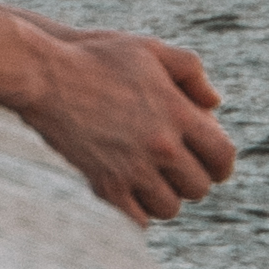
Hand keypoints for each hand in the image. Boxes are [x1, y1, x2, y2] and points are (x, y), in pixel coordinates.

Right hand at [17, 25, 232, 223]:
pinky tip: (132, 192)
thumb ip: (190, 70)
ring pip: (170, 207)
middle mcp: (160, 145)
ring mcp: (132, 169)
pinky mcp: (105, 186)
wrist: (44, 76)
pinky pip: (138, 220)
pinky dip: (139, 212)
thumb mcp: (149, 49)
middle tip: (179, 168)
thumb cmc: (97, 56)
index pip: (223, 157)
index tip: (212, 162)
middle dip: (193, 178)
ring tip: (154, 179)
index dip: (221, 163)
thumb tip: (215, 103)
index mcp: (177, 112)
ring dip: (166, 196)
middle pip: (199, 187)